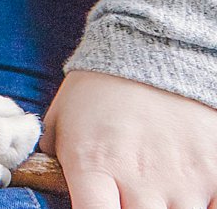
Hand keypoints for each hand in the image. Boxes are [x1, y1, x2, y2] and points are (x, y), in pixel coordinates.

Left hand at [45, 69, 216, 206]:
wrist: (149, 52)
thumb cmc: (98, 90)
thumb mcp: (61, 120)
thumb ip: (54, 160)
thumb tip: (45, 183)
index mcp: (92, 164)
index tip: (96, 208)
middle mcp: (138, 177)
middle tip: (127, 198)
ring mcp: (181, 178)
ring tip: (154, 192)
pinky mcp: (216, 172)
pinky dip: (203, 208)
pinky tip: (186, 195)